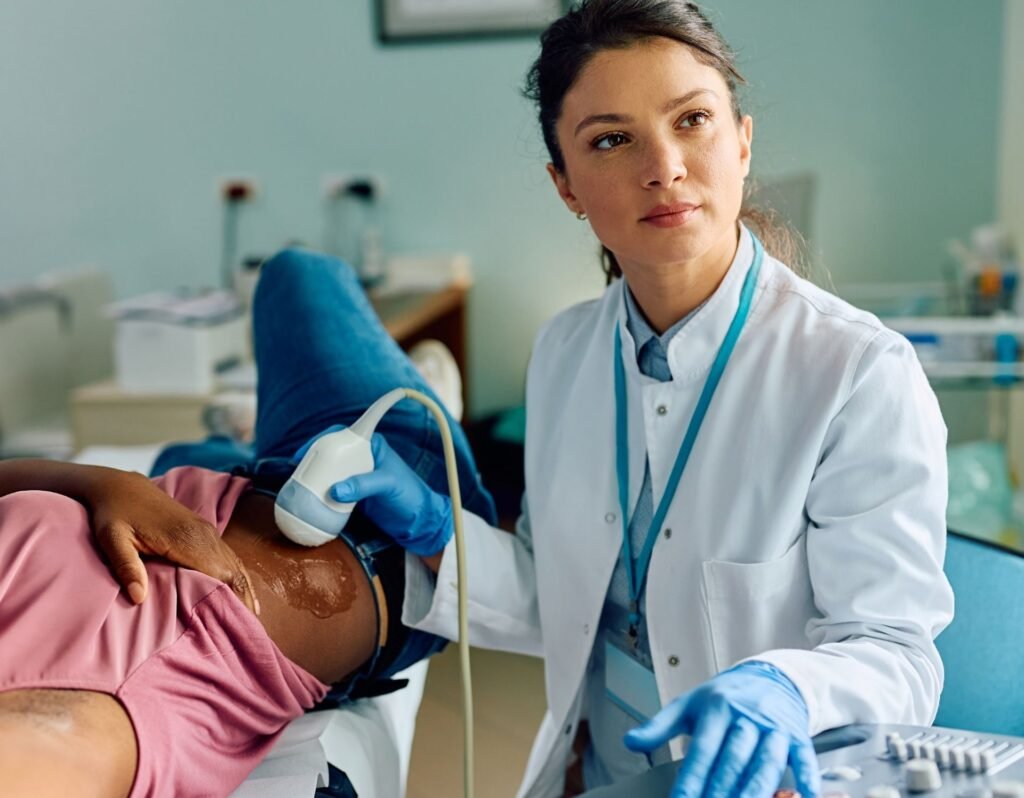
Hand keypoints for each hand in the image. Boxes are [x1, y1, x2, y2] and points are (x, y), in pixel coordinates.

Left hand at [89, 468, 257, 613]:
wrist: (122, 487)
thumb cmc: (114, 515)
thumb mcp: (111, 539)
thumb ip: (126, 566)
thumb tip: (138, 597)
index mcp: (184, 539)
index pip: (218, 574)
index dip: (229, 600)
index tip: (235, 625)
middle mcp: (203, 534)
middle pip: (233, 572)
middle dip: (243, 600)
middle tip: (248, 630)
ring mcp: (207, 531)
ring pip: (235, 565)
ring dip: (245, 590)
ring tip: (251, 618)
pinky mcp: (206, 532)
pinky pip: (230, 558)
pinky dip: (238, 577)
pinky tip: (243, 595)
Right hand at [296, 428, 452, 555]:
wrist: (419, 522)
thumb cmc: (410, 496)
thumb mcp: (388, 486)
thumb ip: (363, 486)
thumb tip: (335, 490)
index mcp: (372, 446)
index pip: (342, 434)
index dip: (321, 439)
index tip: (304, 452)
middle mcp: (362, 457)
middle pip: (330, 453)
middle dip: (313, 461)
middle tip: (298, 473)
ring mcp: (356, 476)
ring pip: (329, 472)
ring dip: (315, 478)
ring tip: (300, 487)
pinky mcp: (354, 494)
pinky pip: (333, 489)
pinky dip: (321, 494)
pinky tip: (311, 500)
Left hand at [624, 661, 818, 797]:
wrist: (769, 675)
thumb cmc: (724, 696)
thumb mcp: (688, 704)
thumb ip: (659, 726)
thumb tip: (630, 742)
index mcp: (715, 709)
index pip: (701, 750)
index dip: (691, 780)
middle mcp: (745, 717)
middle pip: (733, 760)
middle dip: (721, 792)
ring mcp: (773, 727)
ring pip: (765, 763)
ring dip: (755, 791)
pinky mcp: (796, 735)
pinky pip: (803, 757)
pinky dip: (807, 777)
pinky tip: (805, 795)